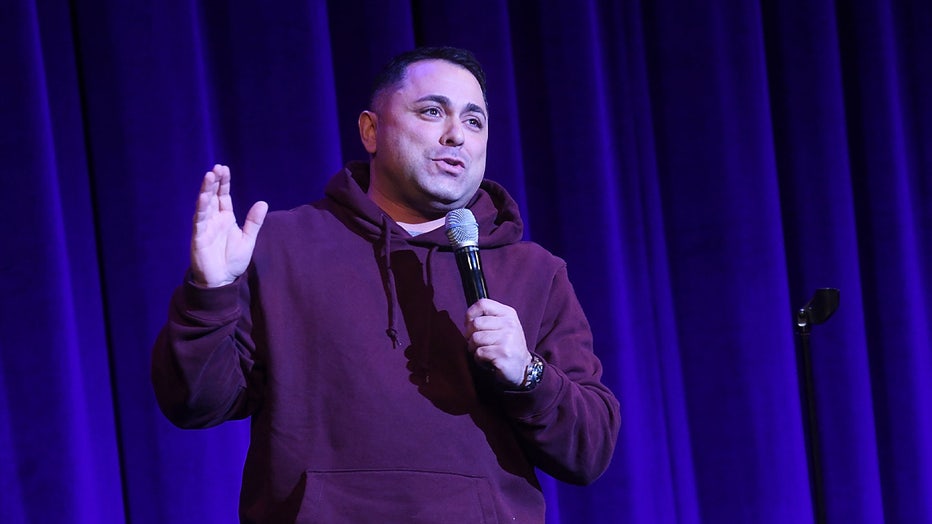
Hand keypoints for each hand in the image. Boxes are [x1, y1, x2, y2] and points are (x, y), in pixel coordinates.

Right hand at [190, 164, 267, 286]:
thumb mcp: (248, 239)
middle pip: (212, 196)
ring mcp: (205, 227)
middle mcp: (214, 220)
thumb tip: (263, 202)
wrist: (222, 281)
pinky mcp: (198, 237)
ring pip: (204, 205)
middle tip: (217, 168)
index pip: (223, 196)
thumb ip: (254, 222)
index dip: (223, 183)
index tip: (224, 168)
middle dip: (214, 182)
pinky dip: (201, 208)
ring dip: (205, 190)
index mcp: (225, 218)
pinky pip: (199, 220)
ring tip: (209, 176)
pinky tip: (203, 197)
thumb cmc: (233, 261)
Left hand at [465, 299, 532, 387]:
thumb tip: (468, 319)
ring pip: (475, 339)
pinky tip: (488, 360)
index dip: (470, 314)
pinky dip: (479, 359)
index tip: (469, 324)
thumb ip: (488, 318)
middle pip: (475, 323)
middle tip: (476, 343)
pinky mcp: (503, 353)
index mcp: (508, 314)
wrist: (523, 367)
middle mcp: (509, 324)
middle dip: (470, 335)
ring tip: (484, 351)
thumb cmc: (508, 345)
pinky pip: (479, 353)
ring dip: (474, 348)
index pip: (483, 304)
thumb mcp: (504, 326)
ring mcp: (507, 339)